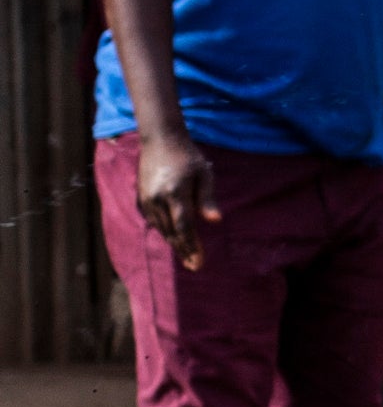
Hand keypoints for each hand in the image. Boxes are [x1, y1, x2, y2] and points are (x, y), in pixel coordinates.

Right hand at [136, 132, 216, 270]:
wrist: (160, 140)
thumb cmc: (187, 156)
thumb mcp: (204, 174)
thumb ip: (208, 199)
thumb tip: (214, 221)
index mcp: (174, 193)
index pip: (184, 227)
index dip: (192, 246)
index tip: (199, 262)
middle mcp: (157, 199)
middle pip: (171, 232)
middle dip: (184, 251)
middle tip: (195, 266)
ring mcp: (147, 199)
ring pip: (161, 229)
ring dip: (174, 244)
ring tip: (187, 258)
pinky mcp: (143, 198)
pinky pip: (154, 221)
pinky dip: (165, 233)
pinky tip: (174, 240)